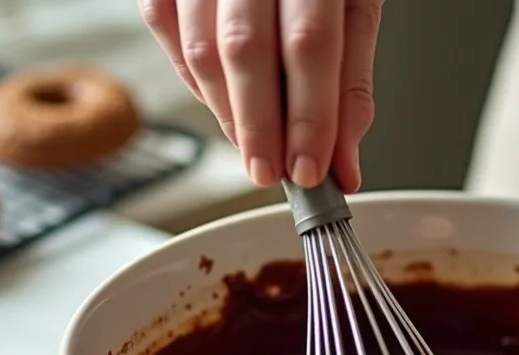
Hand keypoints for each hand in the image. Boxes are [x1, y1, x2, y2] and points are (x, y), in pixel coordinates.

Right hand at [139, 0, 382, 190]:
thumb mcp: (353, 3)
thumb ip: (349, 82)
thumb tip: (344, 160)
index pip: (310, 44)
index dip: (309, 116)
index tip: (313, 170)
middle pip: (246, 49)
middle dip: (260, 127)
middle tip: (272, 173)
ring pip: (200, 47)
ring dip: (226, 112)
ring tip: (253, 147)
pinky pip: (165, 27)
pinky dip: (192, 78)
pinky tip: (220, 102)